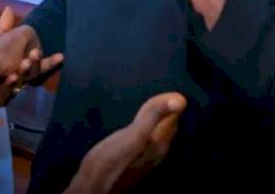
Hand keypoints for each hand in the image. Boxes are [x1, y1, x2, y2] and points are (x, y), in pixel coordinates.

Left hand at [0, 10, 62, 124]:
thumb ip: (2, 27)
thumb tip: (10, 9)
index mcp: (16, 63)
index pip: (35, 62)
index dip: (48, 61)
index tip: (61, 55)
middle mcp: (15, 77)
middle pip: (30, 73)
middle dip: (34, 64)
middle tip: (32, 55)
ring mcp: (7, 90)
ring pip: (20, 84)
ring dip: (22, 75)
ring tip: (19, 67)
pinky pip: (5, 96)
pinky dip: (8, 88)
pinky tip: (10, 78)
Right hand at [65, 92, 186, 193]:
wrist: (93, 186)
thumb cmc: (111, 160)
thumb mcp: (134, 134)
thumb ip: (154, 115)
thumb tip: (181, 99)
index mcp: (160, 143)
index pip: (172, 118)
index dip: (170, 102)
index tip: (167, 89)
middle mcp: (156, 151)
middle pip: (167, 126)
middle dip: (165, 110)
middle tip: (161, 94)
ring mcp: (145, 157)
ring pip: (157, 133)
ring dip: (155, 118)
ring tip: (152, 105)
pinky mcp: (133, 159)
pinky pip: (146, 138)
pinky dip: (145, 125)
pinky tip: (137, 124)